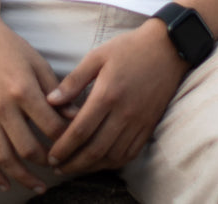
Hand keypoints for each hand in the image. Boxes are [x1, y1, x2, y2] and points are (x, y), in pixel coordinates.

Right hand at [0, 15, 75, 193]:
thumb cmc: (12, 48)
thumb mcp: (39, 63)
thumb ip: (57, 91)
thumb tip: (76, 116)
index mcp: (23, 90)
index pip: (49, 126)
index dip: (65, 139)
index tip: (76, 145)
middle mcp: (3, 107)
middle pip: (27, 148)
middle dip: (46, 162)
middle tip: (61, 167)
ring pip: (4, 158)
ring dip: (22, 177)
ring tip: (39, 186)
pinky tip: (5, 184)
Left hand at [46, 18, 188, 174]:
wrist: (167, 48)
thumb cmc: (129, 48)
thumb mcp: (98, 56)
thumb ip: (74, 80)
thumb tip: (50, 101)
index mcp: (107, 94)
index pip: (81, 131)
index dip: (63, 148)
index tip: (51, 156)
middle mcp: (124, 113)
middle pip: (95, 150)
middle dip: (73, 163)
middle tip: (58, 168)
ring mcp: (138, 121)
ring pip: (112, 156)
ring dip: (92, 167)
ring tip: (76, 166)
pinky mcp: (149, 125)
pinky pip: (131, 153)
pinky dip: (114, 162)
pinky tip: (102, 161)